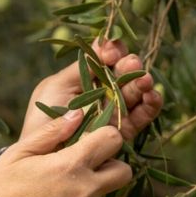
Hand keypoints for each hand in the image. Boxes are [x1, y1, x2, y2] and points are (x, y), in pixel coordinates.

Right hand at [0, 111, 130, 196]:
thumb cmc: (0, 194)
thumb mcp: (17, 155)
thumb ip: (51, 132)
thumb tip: (78, 114)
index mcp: (71, 166)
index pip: (113, 140)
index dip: (105, 136)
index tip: (91, 140)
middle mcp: (87, 191)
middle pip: (124, 171)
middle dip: (111, 164)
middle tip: (86, 166)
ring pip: (104, 194)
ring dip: (89, 189)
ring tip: (56, 194)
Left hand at [21, 38, 162, 141]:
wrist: (44, 154)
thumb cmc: (43, 117)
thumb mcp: (57, 85)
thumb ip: (82, 65)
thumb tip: (106, 42)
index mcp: (87, 77)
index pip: (107, 58)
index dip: (114, 51)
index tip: (111, 54)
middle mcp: (104, 93)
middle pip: (125, 73)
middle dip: (130, 66)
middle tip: (131, 64)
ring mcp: (115, 112)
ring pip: (136, 93)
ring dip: (143, 83)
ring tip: (145, 79)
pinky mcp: (124, 132)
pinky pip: (143, 116)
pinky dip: (151, 105)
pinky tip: (153, 96)